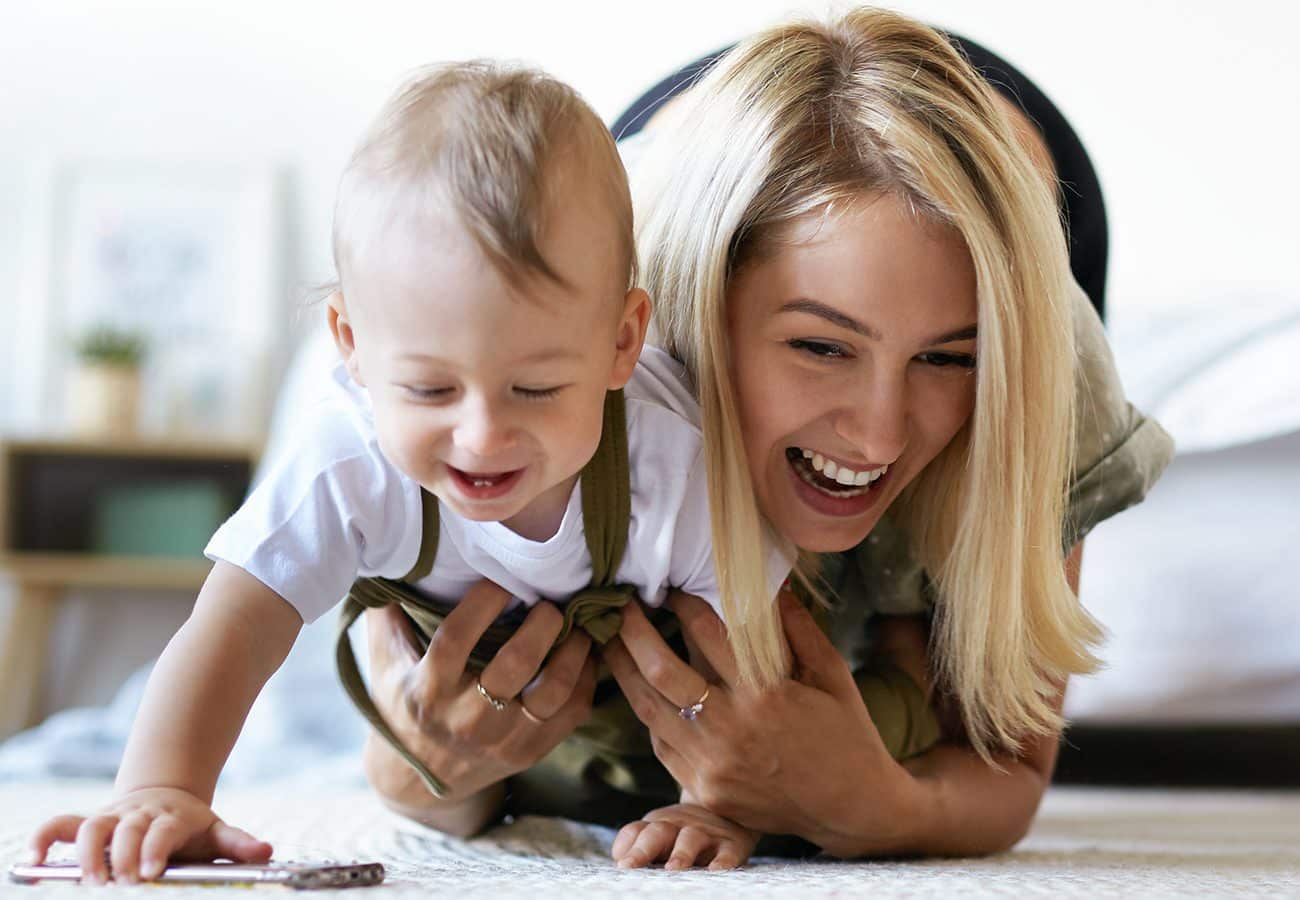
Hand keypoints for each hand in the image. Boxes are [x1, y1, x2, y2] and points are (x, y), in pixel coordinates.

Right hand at [28, 787, 270, 884]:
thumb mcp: (217, 833)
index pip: (163, 830)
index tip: (150, 872)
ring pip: (90, 827)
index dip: (154, 848)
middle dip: (121, 856)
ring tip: (89, 883)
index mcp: (172, 818)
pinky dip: (43, 839)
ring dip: (87, 854)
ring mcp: (111, 817)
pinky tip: (33, 861)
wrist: (165, 796)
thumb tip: (266, 852)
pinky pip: (60, 826)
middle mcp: (138, 815)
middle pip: (126, 830)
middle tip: (120, 884)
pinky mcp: (89, 823)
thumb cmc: (190, 827)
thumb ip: (239, 844)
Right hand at [363, 580, 597, 828]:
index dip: (482, 603)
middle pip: (516, 664)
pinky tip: (584, 654)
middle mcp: (466, 718)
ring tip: (577, 625)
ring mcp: (503, 738)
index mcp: (428, 690)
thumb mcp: (385, 664)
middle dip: (542, 624)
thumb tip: (396, 558)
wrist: (416, 781)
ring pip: (553, 690)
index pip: (456, 640)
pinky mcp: (530, 751)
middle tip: (549, 603)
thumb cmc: (403, 704)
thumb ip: (388, 614)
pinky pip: (571, 712)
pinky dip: (586, 678)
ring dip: (574, 650)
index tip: (501, 581)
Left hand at [603, 590, 921, 856]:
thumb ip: (799, 628)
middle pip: (660, 669)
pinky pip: (661, 743)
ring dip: (623, 668)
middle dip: (634, 630)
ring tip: (609, 639)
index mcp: (766, 694)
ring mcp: (712, 763)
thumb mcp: (832, 674)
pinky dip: (648, 712)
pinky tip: (639, 688)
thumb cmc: (848, 733)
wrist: (852, 808)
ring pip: (648, 708)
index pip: (707, 634)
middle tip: (622, 603)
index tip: (671, 588)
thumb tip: (771, 584)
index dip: (683, 605)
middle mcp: (732, 728)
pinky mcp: (703, 789)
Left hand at [611, 803, 758, 869]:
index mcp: (657, 826)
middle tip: (630, 866)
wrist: (731, 809)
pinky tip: (716, 870)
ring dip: (680, 854)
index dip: (627, 846)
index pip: (636, 832)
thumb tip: (619, 857)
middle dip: (642, 849)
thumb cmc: (685, 830)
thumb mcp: (660, 832)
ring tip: (672, 869)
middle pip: (658, 832)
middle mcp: (678, 826)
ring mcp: (705, 834)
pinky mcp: (732, 845)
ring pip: (690, 839)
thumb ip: (638, 843)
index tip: (621, 864)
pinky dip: (722, 861)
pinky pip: (727, 852)